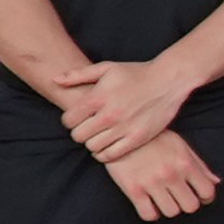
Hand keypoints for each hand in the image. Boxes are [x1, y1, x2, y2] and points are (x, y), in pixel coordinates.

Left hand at [58, 55, 199, 161]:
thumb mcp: (106, 68)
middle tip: (88, 128)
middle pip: (78, 136)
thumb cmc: (136, 73)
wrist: (168, 80)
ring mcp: (124, 128)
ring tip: (99, 136)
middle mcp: (109, 114)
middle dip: (80, 132)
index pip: (68, 120)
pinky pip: (111, 155)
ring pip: (93, 147)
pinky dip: (104, 154)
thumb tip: (55, 80)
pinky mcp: (137, 138)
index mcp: (98, 97)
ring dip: (92, 143)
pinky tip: (108, 145)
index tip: (77, 118)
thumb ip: (78, 75)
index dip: (70, 120)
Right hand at [103, 131, 219, 221]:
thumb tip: (216, 182)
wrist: (120, 132)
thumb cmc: (154, 138)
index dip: (205, 197)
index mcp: (185, 163)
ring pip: (171, 212)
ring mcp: (152, 183)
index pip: (207, 192)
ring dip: (169, 208)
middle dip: (187, 203)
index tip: (198, 196)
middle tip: (179, 197)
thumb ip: (199, 165)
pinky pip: (148, 215)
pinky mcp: (133, 189)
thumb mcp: (180, 145)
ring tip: (163, 198)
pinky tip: (149, 203)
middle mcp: (171, 174)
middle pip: (190, 206)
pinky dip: (151, 213)